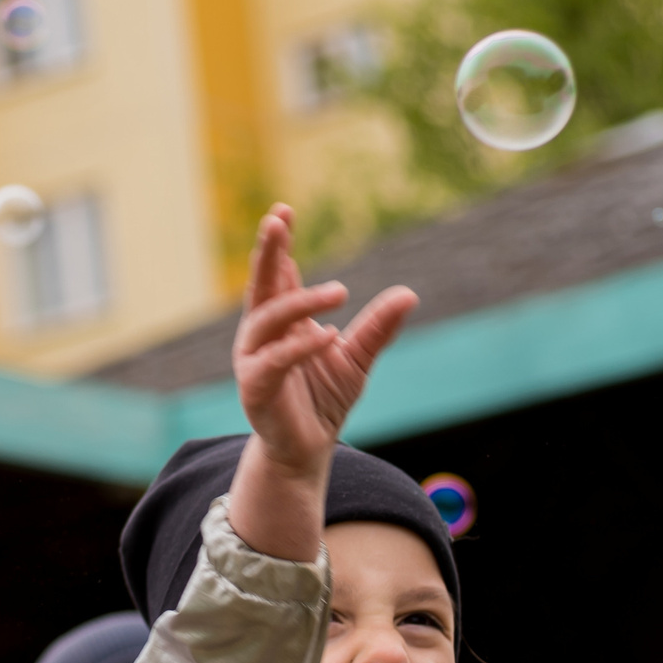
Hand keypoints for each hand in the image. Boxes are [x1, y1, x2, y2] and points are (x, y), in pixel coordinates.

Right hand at [227, 206, 417, 561]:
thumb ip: (378, 328)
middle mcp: (261, 336)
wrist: (307, 451)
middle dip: (268, 252)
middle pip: (261, 285)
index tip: (283, 211)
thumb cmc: (324, 401)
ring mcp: (253, 361)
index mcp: (282, 322)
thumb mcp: (358, 359)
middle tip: (277, 219)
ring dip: (300, 301)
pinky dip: (299, 347)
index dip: (279, 244)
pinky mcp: (255, 389)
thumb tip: (409, 293)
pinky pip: (274, 361)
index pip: (279, 275)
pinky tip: (328, 335)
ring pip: (268, 320)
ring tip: (340, 292)